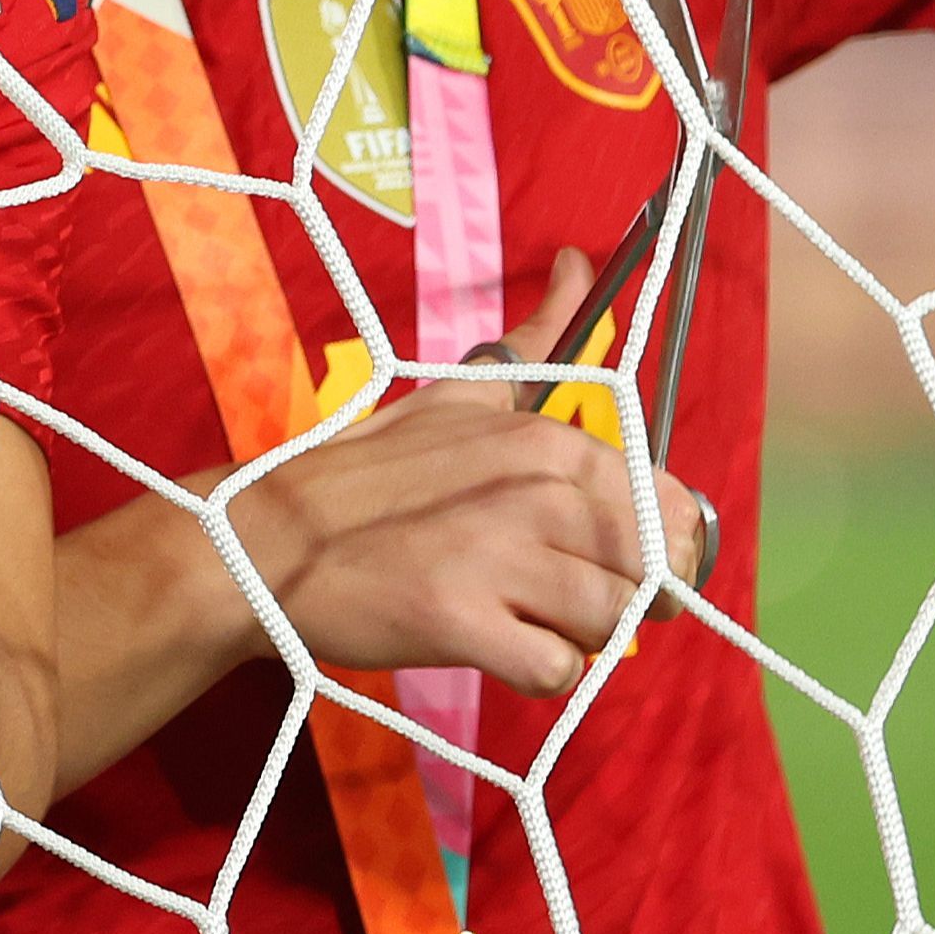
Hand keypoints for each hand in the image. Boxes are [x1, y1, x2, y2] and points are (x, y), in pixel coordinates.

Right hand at [219, 253, 714, 698]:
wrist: (266, 539)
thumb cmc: (370, 472)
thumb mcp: (460, 392)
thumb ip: (535, 341)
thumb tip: (577, 262)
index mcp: (545, 439)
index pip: (668, 507)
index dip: (656, 546)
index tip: (613, 557)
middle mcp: (534, 490)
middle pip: (649, 570)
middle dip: (625, 595)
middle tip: (565, 595)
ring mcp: (498, 555)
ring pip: (612, 622)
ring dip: (581, 634)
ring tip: (527, 616)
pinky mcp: (460, 619)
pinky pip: (556, 671)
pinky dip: (539, 671)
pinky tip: (499, 645)